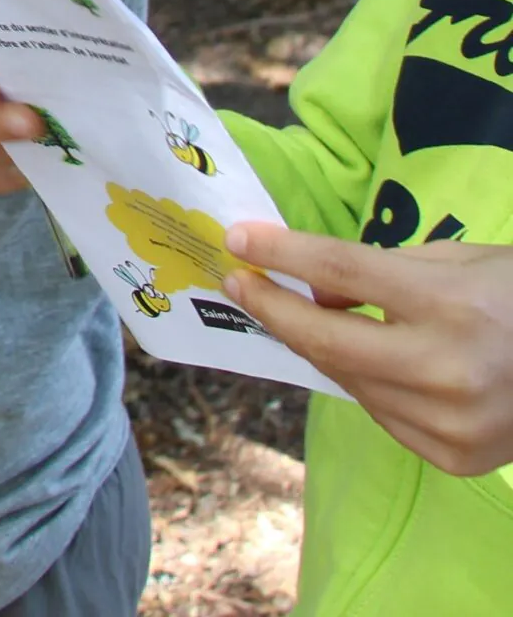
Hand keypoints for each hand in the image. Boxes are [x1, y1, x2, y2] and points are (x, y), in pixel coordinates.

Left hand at [225, 226, 512, 475]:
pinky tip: (364, 359)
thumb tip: (313, 290)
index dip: (283, 253)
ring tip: (293, 315)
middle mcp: (451, 368)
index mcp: (454, 304)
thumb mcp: (456, 260)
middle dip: (274, 309)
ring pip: (348, 380)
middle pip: (331, 339)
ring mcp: (453, 421)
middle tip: (238, 284)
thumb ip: (379, 270)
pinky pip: (381, 412)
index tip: (238, 238)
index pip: (345, 271)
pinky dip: (364, 382)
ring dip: (317, 346)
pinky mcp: (455, 456)